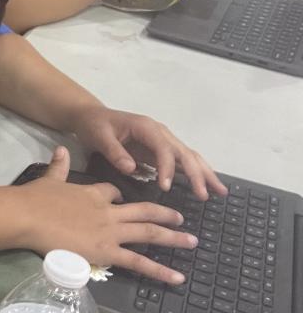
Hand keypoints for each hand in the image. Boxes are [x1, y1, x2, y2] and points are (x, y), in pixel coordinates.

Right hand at [18, 147, 195, 284]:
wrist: (28, 215)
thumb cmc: (35, 199)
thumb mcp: (49, 179)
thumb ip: (59, 166)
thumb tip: (60, 149)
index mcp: (94, 193)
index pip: (114, 193)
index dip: (120, 196)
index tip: (123, 200)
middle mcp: (109, 211)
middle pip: (144, 210)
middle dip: (165, 214)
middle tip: (181, 218)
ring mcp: (111, 232)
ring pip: (149, 233)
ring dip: (173, 237)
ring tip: (192, 242)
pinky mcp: (107, 251)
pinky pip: (139, 262)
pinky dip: (160, 271)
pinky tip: (176, 278)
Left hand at [66, 106, 225, 198]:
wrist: (93, 116)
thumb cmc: (95, 125)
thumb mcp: (99, 136)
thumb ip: (114, 152)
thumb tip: (132, 169)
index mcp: (147, 128)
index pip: (164, 149)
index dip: (167, 168)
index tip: (165, 187)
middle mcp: (160, 133)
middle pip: (184, 153)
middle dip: (197, 174)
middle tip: (204, 195)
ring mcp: (163, 141)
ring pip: (189, 156)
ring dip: (204, 173)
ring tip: (220, 191)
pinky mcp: (160, 150)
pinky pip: (182, 161)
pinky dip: (195, 172)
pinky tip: (205, 185)